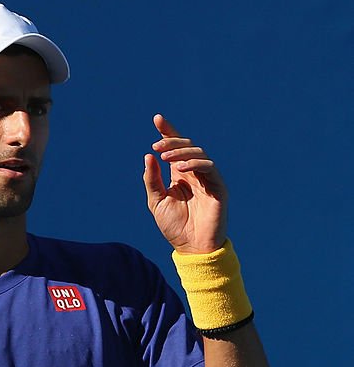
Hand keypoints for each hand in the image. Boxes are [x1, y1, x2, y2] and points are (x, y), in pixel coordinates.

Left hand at [143, 113, 227, 252]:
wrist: (191, 248)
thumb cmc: (174, 227)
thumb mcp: (156, 202)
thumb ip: (152, 180)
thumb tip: (148, 157)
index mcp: (180, 175)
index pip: (176, 148)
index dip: (168, 132)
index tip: (157, 119)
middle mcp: (195, 173)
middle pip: (187, 146)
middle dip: (172, 141)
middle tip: (157, 146)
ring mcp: (208, 179)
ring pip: (198, 153)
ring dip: (181, 152)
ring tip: (165, 157)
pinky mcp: (218, 187)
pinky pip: (209, 168)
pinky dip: (195, 164)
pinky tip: (181, 168)